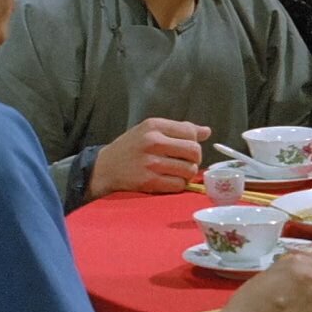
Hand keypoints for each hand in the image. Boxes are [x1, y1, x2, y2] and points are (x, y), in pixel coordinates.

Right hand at [88, 117, 208, 198]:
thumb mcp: (151, 130)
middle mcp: (153, 142)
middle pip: (194, 151)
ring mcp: (151, 163)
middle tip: (186, 162)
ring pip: (189, 170)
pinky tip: (170, 181)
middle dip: (195, 159)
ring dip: (187, 173)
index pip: (191, 132)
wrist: (104, 168)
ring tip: (177, 172)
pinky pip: (178, 185)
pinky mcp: (149, 181)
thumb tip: (207, 131)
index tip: (186, 148)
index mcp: (154, 125)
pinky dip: (179, 185)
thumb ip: (179, 129)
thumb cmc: (131, 147)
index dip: (194, 141)